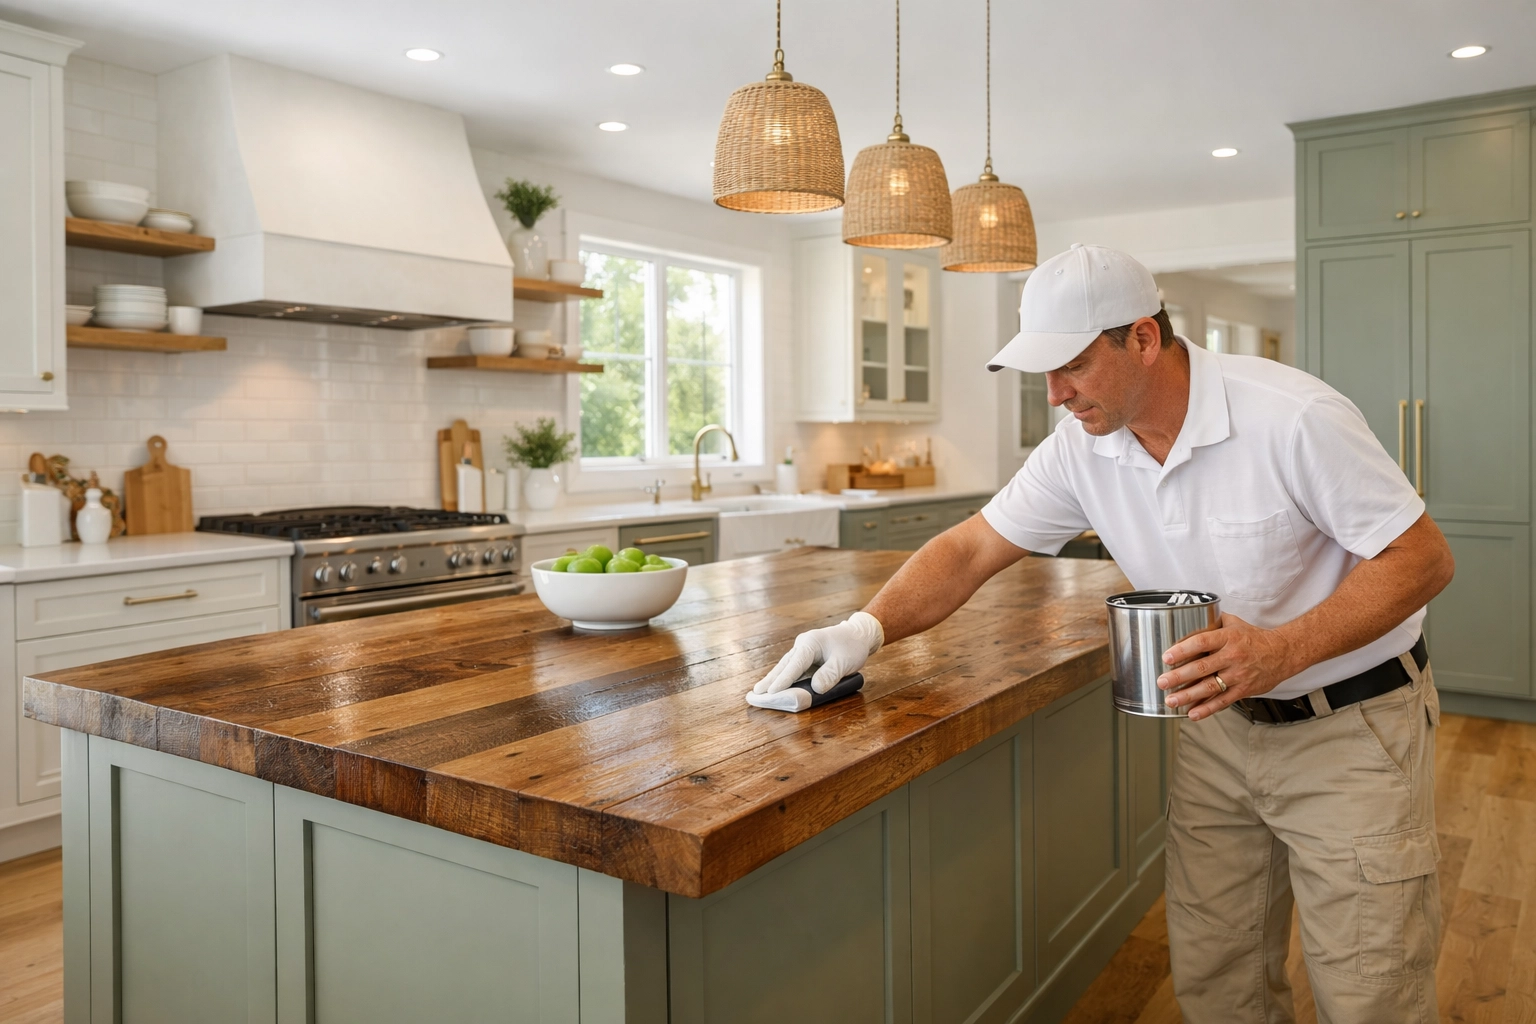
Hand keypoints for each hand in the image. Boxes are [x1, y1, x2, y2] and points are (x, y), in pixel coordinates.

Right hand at [753, 611, 884, 694]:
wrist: (858, 635)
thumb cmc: (852, 646)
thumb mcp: (845, 662)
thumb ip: (830, 675)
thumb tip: (815, 688)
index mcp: (810, 643)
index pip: (794, 665)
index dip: (783, 680)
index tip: (770, 692)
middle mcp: (803, 645)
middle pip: (784, 665)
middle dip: (770, 680)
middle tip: (754, 694)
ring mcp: (803, 651)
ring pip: (785, 667)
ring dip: (773, 680)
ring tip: (758, 692)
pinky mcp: (806, 657)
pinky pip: (792, 669)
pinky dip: (783, 678)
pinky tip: (774, 687)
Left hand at [1157, 614, 1296, 721]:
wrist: (1283, 653)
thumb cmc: (1254, 638)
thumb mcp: (1234, 623)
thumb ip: (1213, 621)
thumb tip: (1189, 615)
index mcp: (1228, 637)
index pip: (1202, 642)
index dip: (1183, 650)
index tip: (1167, 656)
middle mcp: (1233, 656)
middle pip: (1202, 667)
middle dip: (1179, 676)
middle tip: (1162, 682)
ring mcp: (1239, 675)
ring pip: (1210, 687)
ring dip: (1188, 695)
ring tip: (1171, 700)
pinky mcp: (1244, 690)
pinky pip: (1223, 701)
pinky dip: (1207, 709)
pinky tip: (1192, 713)